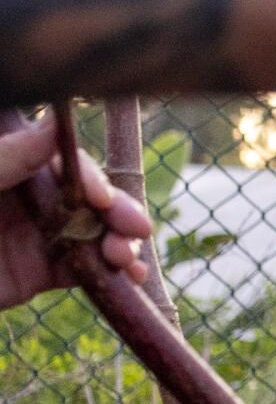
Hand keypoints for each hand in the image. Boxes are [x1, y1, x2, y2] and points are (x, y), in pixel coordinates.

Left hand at [0, 114, 151, 311]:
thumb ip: (2, 161)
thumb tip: (51, 125)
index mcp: (4, 162)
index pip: (56, 155)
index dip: (85, 173)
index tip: (97, 196)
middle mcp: (24, 192)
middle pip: (86, 192)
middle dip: (116, 209)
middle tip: (134, 230)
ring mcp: (36, 231)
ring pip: (95, 228)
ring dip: (121, 241)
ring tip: (127, 260)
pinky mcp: (41, 270)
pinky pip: (87, 267)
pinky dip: (116, 273)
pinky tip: (132, 278)